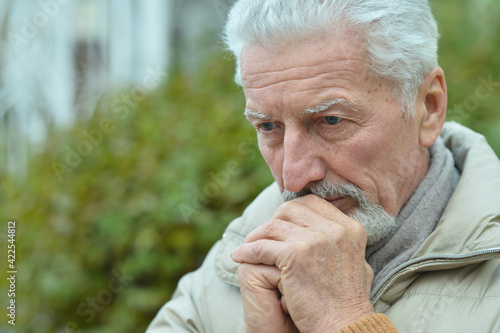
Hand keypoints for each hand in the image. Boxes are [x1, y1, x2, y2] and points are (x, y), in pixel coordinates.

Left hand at [232, 194, 374, 332]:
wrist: (344, 326)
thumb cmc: (346, 301)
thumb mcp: (356, 261)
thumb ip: (340, 239)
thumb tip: (323, 225)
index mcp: (349, 227)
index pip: (312, 204)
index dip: (291, 213)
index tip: (280, 226)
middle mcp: (335, 229)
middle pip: (291, 209)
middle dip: (273, 221)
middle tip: (262, 237)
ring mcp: (315, 240)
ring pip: (273, 225)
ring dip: (256, 236)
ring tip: (247, 248)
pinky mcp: (295, 255)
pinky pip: (261, 246)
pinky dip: (247, 251)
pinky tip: (239, 257)